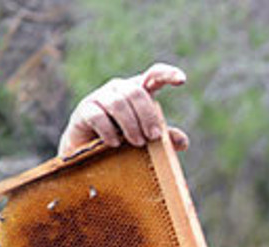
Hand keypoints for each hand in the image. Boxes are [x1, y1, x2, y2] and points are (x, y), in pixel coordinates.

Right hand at [58, 62, 190, 156]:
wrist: (86, 149)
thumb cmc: (121, 139)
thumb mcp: (145, 138)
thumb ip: (164, 138)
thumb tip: (183, 142)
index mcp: (138, 90)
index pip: (154, 74)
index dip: (168, 74)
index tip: (182, 81)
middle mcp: (119, 88)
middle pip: (136, 93)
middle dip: (147, 115)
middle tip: (153, 137)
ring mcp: (101, 96)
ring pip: (118, 103)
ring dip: (131, 125)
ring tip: (137, 143)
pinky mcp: (85, 109)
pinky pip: (98, 116)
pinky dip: (109, 131)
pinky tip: (115, 144)